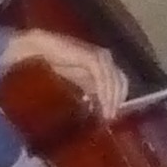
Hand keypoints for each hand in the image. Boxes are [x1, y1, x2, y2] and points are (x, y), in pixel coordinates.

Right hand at [5, 29, 126, 119]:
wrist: (46, 49)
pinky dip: (103, 91)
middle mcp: (106, 58)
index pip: (121, 81)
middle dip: (116, 100)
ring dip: (110, 99)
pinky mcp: (92, 57)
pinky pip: (102, 77)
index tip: (113, 113)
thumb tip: (98, 107)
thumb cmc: (63, 62)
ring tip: (106, 114)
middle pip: (120, 81)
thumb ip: (91, 91)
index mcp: (106, 62)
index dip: (119, 97)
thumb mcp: (80, 81)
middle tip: (110, 117)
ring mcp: (101, 56)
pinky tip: (99, 103)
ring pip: (112, 80)